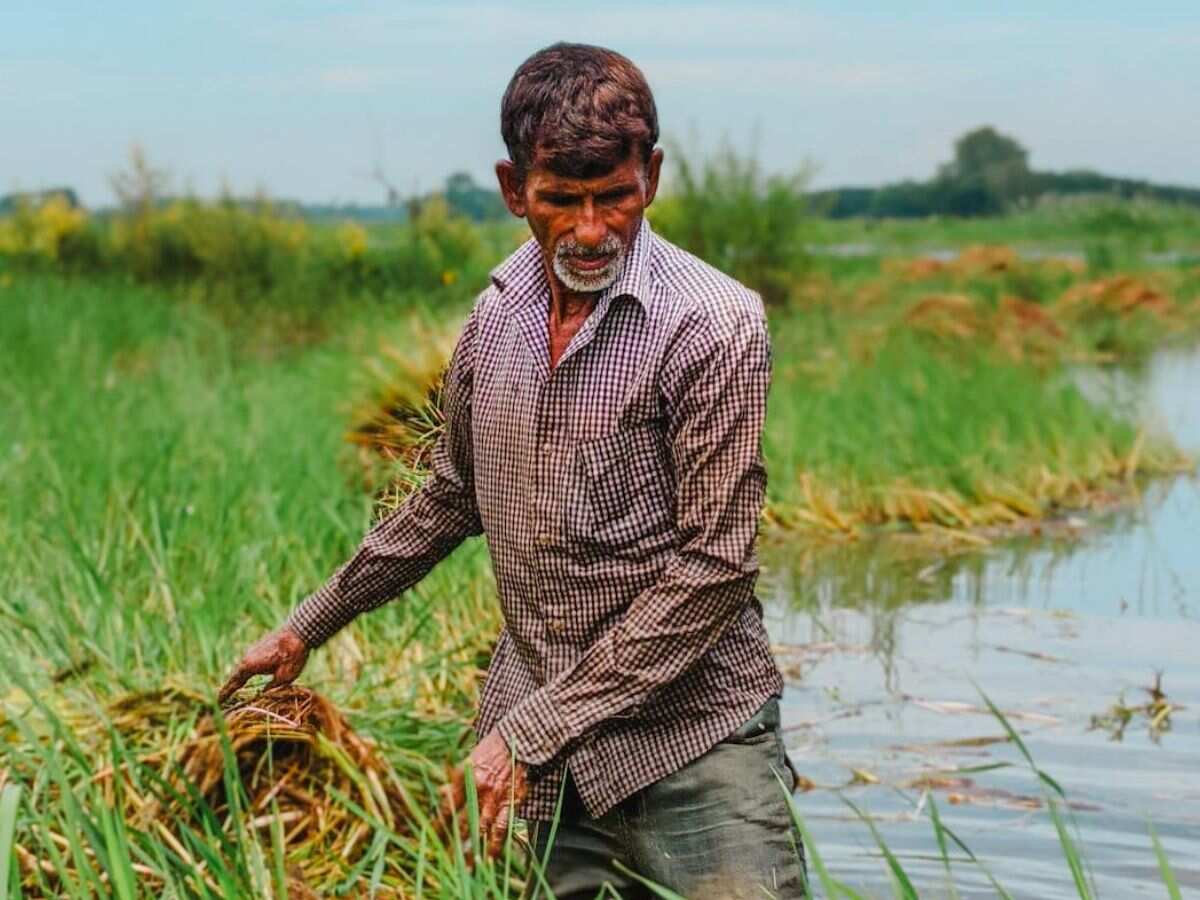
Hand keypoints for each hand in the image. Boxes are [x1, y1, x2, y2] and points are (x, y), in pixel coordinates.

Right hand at [218, 626, 309, 703]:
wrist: (300, 632)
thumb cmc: (292, 657)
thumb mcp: (284, 678)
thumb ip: (271, 688)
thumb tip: (262, 694)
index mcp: (249, 666)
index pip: (233, 684)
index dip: (225, 694)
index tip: (217, 703)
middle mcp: (247, 657)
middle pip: (235, 676)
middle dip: (229, 688)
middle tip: (221, 701)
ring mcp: (252, 651)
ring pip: (243, 669)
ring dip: (238, 680)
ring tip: (231, 692)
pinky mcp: (260, 648)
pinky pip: (249, 663)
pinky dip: (246, 672)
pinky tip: (247, 677)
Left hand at [439, 729, 528, 861]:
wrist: (518, 742)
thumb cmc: (490, 751)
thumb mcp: (468, 762)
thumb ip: (454, 780)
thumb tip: (441, 792)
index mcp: (465, 779)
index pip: (448, 807)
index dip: (439, 824)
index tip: (433, 836)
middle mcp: (478, 791)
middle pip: (461, 822)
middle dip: (452, 842)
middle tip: (444, 858)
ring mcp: (495, 800)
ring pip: (481, 830)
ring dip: (472, 850)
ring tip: (465, 867)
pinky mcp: (511, 804)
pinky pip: (502, 829)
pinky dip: (495, 845)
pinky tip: (490, 858)